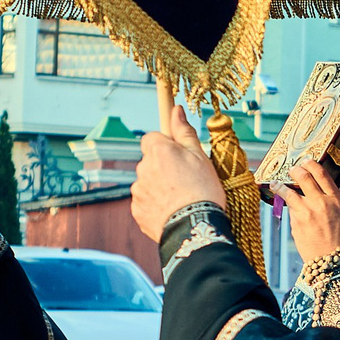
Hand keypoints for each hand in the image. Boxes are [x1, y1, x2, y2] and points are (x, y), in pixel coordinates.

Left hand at [130, 102, 225, 242]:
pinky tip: (172, 210)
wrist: (194, 228)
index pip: (152, 138)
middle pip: (150, 161)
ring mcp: (138, 191)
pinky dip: (156, 205)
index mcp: (157, 151)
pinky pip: (145, 202)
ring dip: (159, 186)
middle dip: (163, 167)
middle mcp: (143, 168)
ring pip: (147, 182)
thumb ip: (184, 132)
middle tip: (185, 179)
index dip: (166, 145)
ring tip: (180, 198)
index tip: (178, 153)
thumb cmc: (202, 191)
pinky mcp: (137, 211)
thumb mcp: (199, 156)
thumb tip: (175, 110)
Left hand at [276, 162, 339, 264]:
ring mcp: (307, 212)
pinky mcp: (296, 223)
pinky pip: (290, 211)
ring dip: (280, 185)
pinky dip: (289, 209)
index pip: (321, 174)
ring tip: (276, 184)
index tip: (306, 162)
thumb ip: (332, 202)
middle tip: (291, 170)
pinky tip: (289, 210)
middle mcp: (321, 202)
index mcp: (336, 199)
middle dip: (295, 170)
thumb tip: (318, 191)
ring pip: (289, 192)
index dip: (311, 164)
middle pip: (303, 177)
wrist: (332, 261)